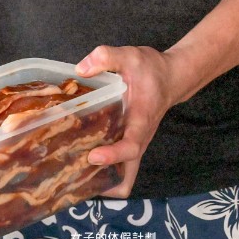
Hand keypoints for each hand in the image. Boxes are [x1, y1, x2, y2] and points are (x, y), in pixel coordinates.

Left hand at [75, 45, 177, 198]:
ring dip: (99, 181)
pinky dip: (99, 173)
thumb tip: (81, 69)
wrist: (171, 77)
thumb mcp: (130, 55)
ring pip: (121, 177)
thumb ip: (107, 57)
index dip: (114, 155)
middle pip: (126, 175)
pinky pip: (116, 169)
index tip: (93, 156)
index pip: (131, 146)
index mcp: (140, 121)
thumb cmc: (150, 69)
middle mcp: (138, 139)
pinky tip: (74, 162)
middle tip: (72, 179)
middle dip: (103, 183)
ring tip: (67, 177)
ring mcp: (133, 145)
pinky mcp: (126, 145)